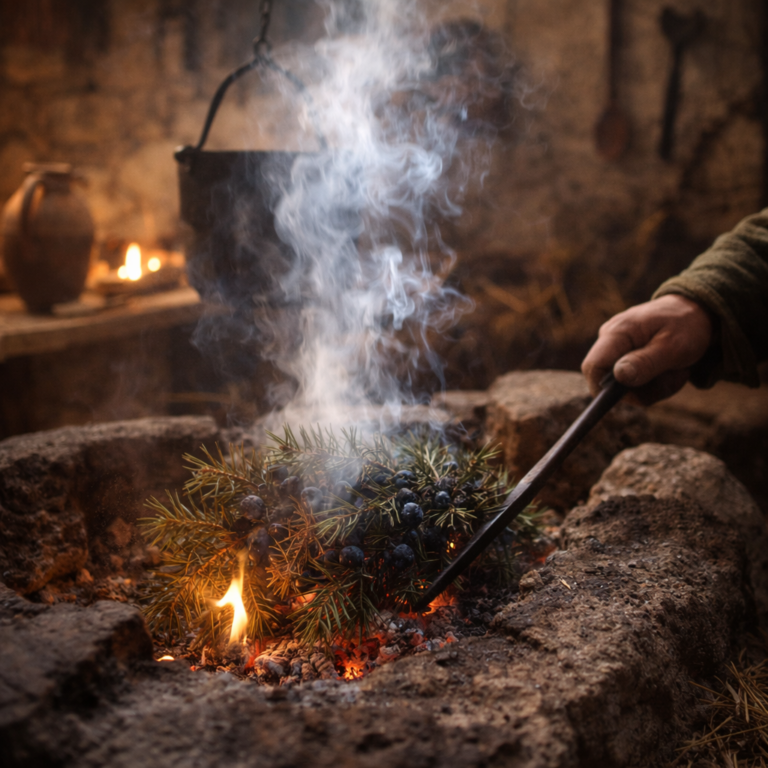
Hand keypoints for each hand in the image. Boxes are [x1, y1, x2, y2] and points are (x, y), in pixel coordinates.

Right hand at [582, 294, 713, 403]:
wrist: (696, 312)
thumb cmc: (687, 325)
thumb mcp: (673, 346)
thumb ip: (646, 362)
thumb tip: (619, 377)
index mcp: (617, 332)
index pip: (593, 367)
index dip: (604, 389)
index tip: (633, 397)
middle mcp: (609, 339)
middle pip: (607, 381)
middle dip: (640, 390)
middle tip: (671, 379)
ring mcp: (615, 348)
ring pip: (623, 387)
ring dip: (652, 389)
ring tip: (674, 372)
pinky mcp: (623, 357)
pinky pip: (632, 383)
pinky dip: (653, 385)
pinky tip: (668, 371)